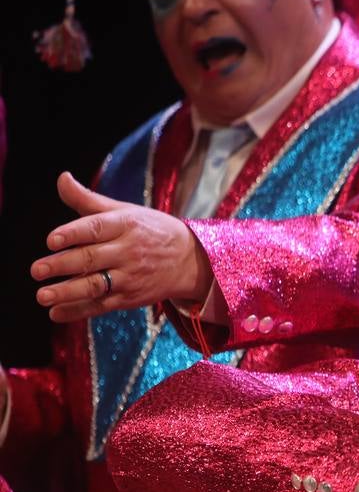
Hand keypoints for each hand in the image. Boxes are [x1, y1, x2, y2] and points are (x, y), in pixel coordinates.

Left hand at [31, 173, 211, 321]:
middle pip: (91, 258)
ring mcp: (130, 276)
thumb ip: (87, 199)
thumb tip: (62, 178)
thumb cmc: (150, 230)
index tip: (51, 240)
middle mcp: (128, 251)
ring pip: (95, 285)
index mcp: (126, 225)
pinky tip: (56, 313)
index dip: (73, 233)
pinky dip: (78, 311)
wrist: (190, 259)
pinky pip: (101, 306)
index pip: (96, 228)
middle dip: (62, 265)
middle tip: (36, 270)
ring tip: (43, 295)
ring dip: (68, 292)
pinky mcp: (130, 298)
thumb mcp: (125, 211)